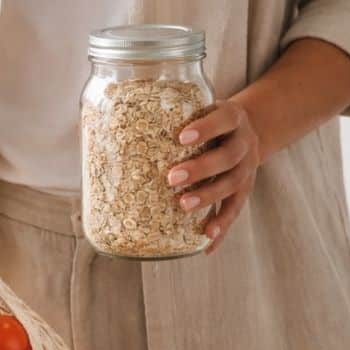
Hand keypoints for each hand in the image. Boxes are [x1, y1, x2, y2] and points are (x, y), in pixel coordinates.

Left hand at [167, 100, 260, 252]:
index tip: (181, 138)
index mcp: (232, 117)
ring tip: (184, 206)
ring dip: (208, 197)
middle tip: (172, 178)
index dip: (205, 128)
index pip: (222, 119)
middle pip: (228, 156)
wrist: (247, 129)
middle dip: (201, 168)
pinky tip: (206, 241)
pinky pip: (235, 210)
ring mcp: (247, 168)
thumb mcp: (198, 107)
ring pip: (232, 184)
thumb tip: (101, 119)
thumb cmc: (207, 119)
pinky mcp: (244, 189)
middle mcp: (243, 143)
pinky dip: (222, 226)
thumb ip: (168, 112)